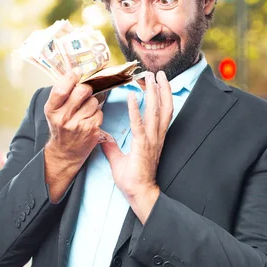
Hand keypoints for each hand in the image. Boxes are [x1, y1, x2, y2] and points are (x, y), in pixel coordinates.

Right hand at [44, 71, 102, 164]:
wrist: (65, 152)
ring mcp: (78, 125)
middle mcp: (63, 118)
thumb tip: (75, 72)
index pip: (61, 89)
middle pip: (82, 91)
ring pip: (93, 101)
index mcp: (52, 110)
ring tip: (85, 110)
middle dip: (86, 89)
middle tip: (84, 92)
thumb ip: (61, 94)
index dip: (71, 77)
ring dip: (92, 102)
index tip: (77, 72)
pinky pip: (99, 112)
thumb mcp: (53, 111)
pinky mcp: (91, 131)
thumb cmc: (60, 127)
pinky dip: (96, 113)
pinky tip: (89, 119)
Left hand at [101, 71, 172, 219]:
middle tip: (158, 73)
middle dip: (163, 88)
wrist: (139, 193)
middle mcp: (156, 136)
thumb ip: (112, 147)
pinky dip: (135, 109)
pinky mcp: (142, 145)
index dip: (162, 96)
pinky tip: (131, 96)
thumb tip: (103, 138)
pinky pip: (139, 124)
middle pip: (164, 107)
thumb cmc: (133, 180)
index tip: (160, 82)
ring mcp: (151, 140)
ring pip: (156, 111)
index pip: (162, 112)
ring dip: (153, 92)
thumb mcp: (119, 160)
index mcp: (154, 138)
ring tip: (150, 77)